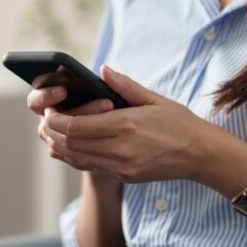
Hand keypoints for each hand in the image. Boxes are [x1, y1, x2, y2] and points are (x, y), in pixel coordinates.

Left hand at [42, 64, 213, 182]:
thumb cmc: (180, 123)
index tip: (50, 109)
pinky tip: (69, 147)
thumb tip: (102, 70)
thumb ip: (125, 86)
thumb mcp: (155, 99)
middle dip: (51, 132)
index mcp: (126, 125)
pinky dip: (74, 157)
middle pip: (69, 144)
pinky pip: (90, 167)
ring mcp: (121, 166)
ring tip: (52, 133)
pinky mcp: (124, 176)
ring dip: (59, 146)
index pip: (74, 126)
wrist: (200, 154)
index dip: (55, 119)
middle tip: (46, 120)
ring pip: (75, 158)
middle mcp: (120, 149)